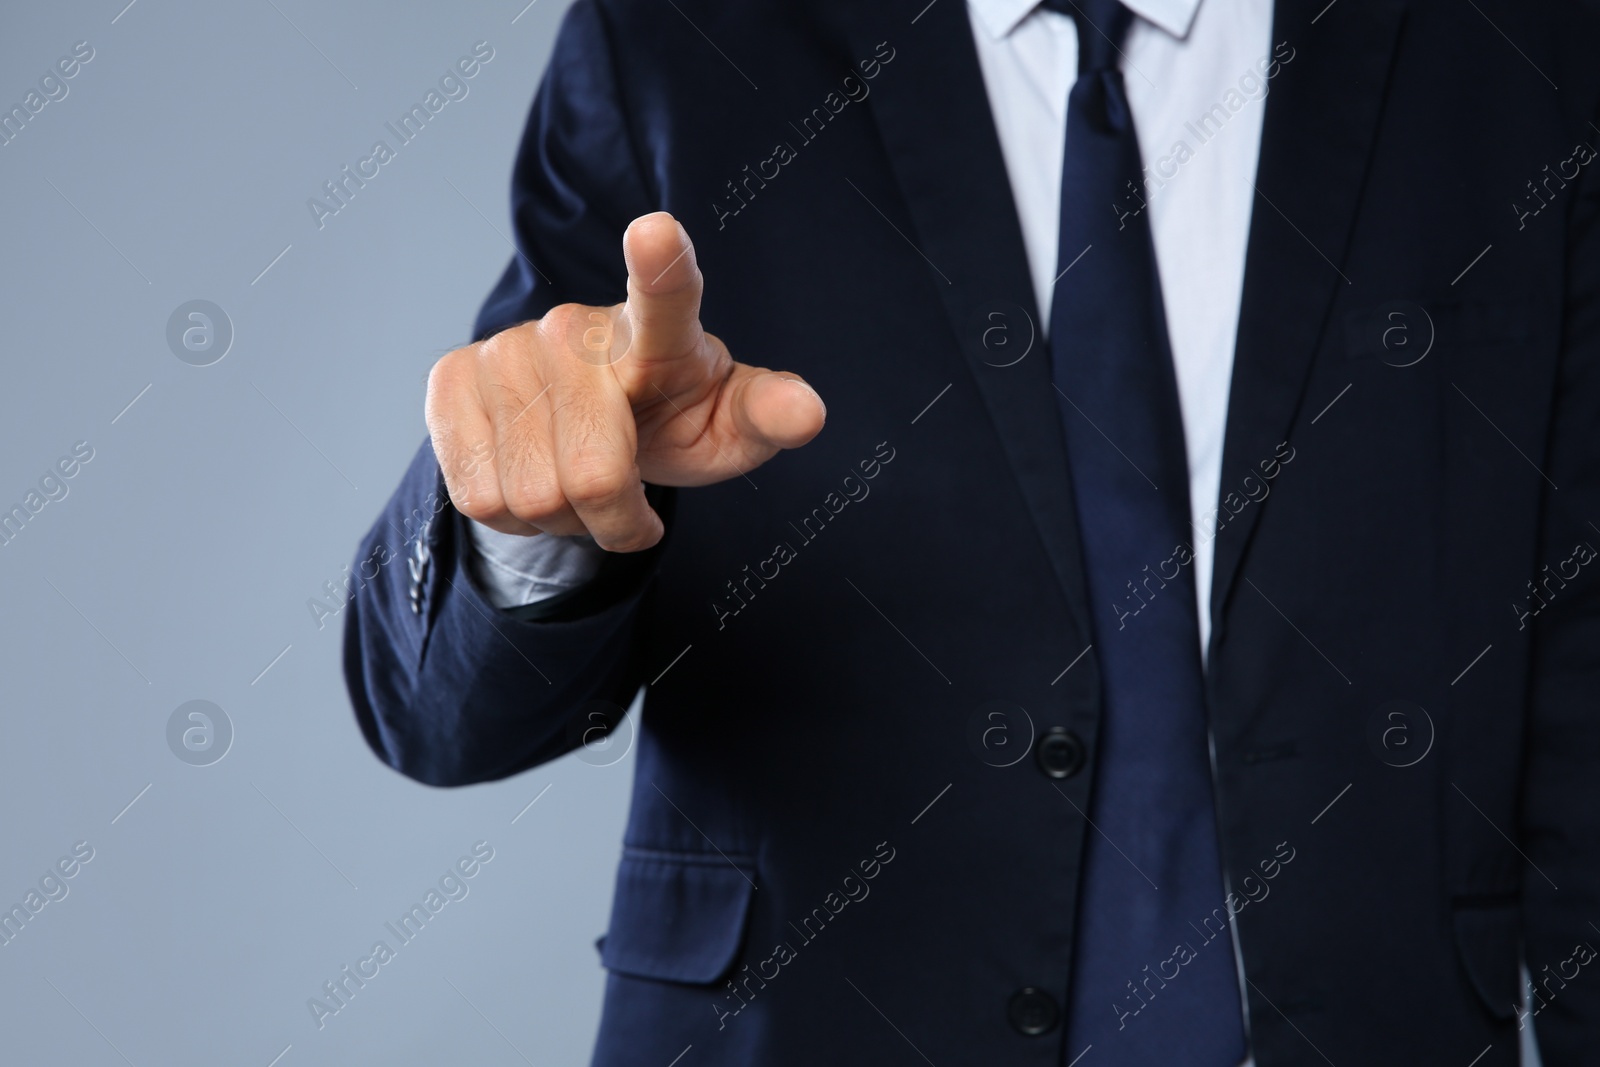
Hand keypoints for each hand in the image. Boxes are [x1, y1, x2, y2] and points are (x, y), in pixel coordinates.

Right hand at [427, 212, 826, 551]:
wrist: (587, 421)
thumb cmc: (671, 416)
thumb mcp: (727, 425)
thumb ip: (766, 415)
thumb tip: (809, 413)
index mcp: (661, 331)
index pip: (665, 296)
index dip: (660, 266)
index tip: (657, 233)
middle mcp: (577, 328)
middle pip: (591, 475)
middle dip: (615, 518)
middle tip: (629, 504)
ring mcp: (507, 348)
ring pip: (530, 496)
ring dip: (563, 520)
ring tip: (580, 486)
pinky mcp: (451, 377)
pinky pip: (479, 494)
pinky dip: (514, 516)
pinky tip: (533, 478)